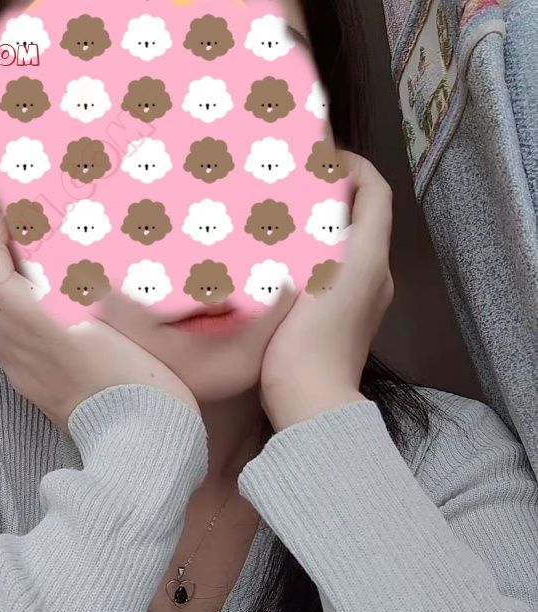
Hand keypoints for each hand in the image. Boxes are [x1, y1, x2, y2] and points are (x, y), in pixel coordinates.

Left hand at [0, 210, 199, 433]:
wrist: (143, 441)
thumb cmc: (147, 382)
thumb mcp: (127, 322)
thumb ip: (90, 284)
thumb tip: (66, 249)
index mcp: (48, 331)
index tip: (8, 213)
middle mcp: (22, 350)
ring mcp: (18, 369)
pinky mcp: (25, 382)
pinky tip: (17, 293)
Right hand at [259, 152, 394, 430]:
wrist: (311, 402)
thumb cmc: (305, 338)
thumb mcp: (304, 276)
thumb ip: (305, 229)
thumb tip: (299, 195)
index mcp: (370, 256)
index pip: (375, 191)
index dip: (351, 166)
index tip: (316, 158)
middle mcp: (379, 275)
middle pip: (364, 218)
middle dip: (332, 195)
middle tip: (290, 186)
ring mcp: (369, 302)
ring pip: (352, 247)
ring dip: (324, 228)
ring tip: (284, 220)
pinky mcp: (354, 323)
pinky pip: (343, 274)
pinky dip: (322, 257)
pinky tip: (288, 264)